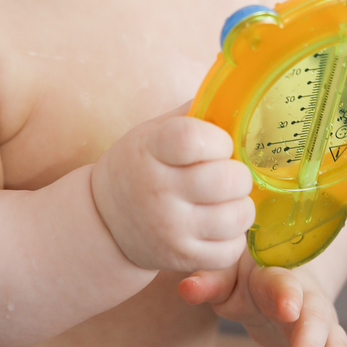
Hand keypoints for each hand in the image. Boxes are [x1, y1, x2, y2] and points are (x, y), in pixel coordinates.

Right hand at [91, 110, 254, 277]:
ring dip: (241, 205)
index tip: (218, 145)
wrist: (105, 221)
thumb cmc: (142, 166)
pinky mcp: (182, 258)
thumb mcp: (154, 131)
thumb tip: (241, 88)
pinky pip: (232, 249)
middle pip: (227, 179)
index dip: (219, 140)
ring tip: (226, 200)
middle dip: (238, 174)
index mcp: (149, 150)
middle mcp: (157, 191)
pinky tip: (218, 225)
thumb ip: (194, 112)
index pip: (193, 139)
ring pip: (237, 216)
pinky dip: (234, 236)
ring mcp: (170, 229)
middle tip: (227, 174)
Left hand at [179, 253, 346, 346]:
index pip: (286, 284)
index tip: (288, 310)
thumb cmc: (247, 276)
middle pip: (318, 323)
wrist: (279, 274)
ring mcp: (323, 325)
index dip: (288, 295)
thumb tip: (186, 289)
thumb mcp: (225, 274)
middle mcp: (310, 300)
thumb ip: (209, 281)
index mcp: (279, 278)